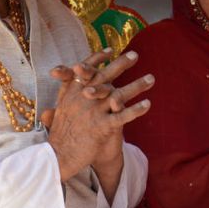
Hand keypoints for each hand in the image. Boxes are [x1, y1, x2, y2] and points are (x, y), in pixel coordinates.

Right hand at [43, 50, 154, 181]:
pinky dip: (136, 109)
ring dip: (137, 85)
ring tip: (151, 78)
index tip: (109, 50)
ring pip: (118, 94)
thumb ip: (62, 99)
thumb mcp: (57, 113)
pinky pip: (123, 116)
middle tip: (135, 54)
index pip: (85, 70)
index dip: (97, 59)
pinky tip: (148, 104)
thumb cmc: (59, 136)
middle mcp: (83, 98)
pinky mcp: (102, 127)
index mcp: (71, 92)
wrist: (58, 157)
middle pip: (104, 76)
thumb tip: (61, 89)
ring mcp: (93, 112)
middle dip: (121, 64)